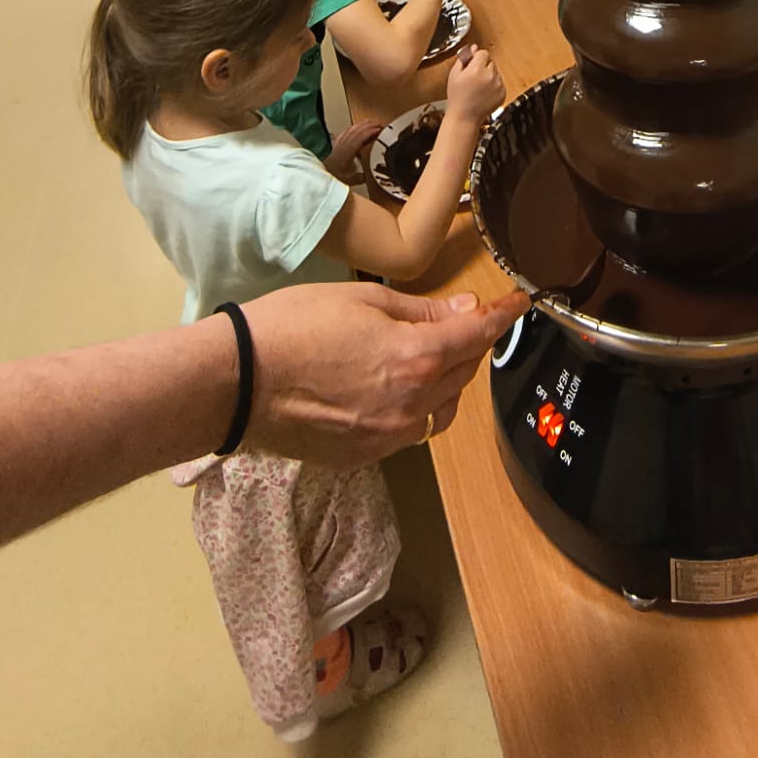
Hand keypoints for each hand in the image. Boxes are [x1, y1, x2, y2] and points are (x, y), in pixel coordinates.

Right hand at [241, 282, 529, 466]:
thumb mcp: (363, 302)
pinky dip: (414, 407)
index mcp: (415, 357)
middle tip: (459, 320)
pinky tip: (390, 386)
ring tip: (426, 355)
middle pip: (464, 372)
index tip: (518, 304)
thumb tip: (464, 312)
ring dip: (445, 380)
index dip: (503, 316)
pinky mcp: (365, 454)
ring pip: (442, 407)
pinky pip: (409, 430)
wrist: (238, 383)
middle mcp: (411, 403)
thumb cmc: (291, 329)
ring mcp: (389, 435)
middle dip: (469, 344)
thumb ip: (421, 311)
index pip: (478, 335)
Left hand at [328, 117, 381, 184]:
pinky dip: (350, 129)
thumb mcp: (349, 180)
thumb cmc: (333, 177)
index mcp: (347, 152)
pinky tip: (352, 128)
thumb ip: (360, 177)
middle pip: (356, 131)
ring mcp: (338, 145)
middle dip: (368, 126)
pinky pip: (343, 134)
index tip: (379, 129)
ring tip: (368, 122)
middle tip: (378, 124)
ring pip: (350, 130)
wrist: (320, 176)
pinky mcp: (335, 147)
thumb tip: (368, 175)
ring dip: (360, 125)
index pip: (360, 138)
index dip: (370, 132)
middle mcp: (343, 146)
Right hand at [446, 45, 503, 123]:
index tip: (472, 65)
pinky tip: (484, 93)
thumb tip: (472, 48)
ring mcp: (498, 85)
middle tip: (473, 78)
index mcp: (477, 69)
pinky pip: (500, 83)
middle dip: (483, 67)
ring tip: (478, 88)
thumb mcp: (454, 75)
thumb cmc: (457, 98)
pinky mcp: (503, 93)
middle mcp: (490, 76)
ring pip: (496, 73)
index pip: (483, 53)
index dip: (477, 58)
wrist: (465, 117)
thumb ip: (464, 58)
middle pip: (490, 62)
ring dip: (489, 76)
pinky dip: (494, 86)